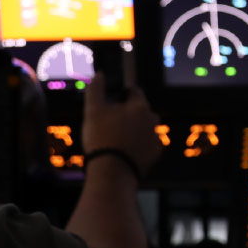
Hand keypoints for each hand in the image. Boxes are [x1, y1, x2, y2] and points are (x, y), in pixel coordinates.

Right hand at [82, 56, 162, 176]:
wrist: (112, 172)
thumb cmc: (102, 138)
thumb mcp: (93, 110)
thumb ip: (96, 89)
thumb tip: (99, 75)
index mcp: (139, 106)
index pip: (134, 91)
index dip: (123, 92)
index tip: (114, 97)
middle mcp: (151, 120)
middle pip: (141, 109)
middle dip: (129, 111)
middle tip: (113, 120)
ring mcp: (155, 137)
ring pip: (145, 127)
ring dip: (135, 128)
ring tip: (118, 136)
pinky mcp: (155, 154)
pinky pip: (147, 144)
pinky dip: (139, 144)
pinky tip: (126, 149)